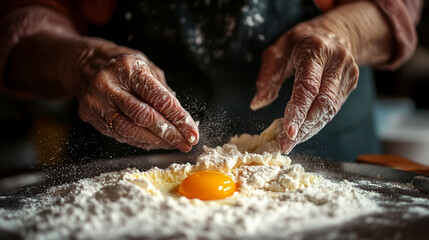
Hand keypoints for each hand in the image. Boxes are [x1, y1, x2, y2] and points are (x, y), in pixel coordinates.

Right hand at [75, 43, 198, 151]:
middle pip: (144, 117)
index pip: (158, 98)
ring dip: (156, 141)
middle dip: (169, 134)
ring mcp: (96, 101)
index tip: (192, 131)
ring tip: (173, 145)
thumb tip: (182, 119)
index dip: (178, 118)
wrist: (83, 63)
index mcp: (129, 68)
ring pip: (130, 130)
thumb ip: (163, 91)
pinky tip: (154, 142)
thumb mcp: (146, 66)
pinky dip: (140, 140)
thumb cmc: (123, 65)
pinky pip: (119, 134)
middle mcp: (109, 85)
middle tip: (187, 143)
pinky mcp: (89, 115)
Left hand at [250, 1, 393, 153]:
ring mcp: (348, 74)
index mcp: (316, 50)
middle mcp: (337, 62)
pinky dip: (316, 123)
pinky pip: (333, 110)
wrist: (334, 34)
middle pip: (321, 103)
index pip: (308, 86)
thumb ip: (267, 77)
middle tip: (284, 144)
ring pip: (329, 111)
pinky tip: (303, 132)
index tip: (287, 132)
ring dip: (309, 130)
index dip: (298, 111)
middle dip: (302, 127)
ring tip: (290, 142)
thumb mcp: (278, 50)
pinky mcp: (350, 85)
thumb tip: (257, 103)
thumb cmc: (300, 42)